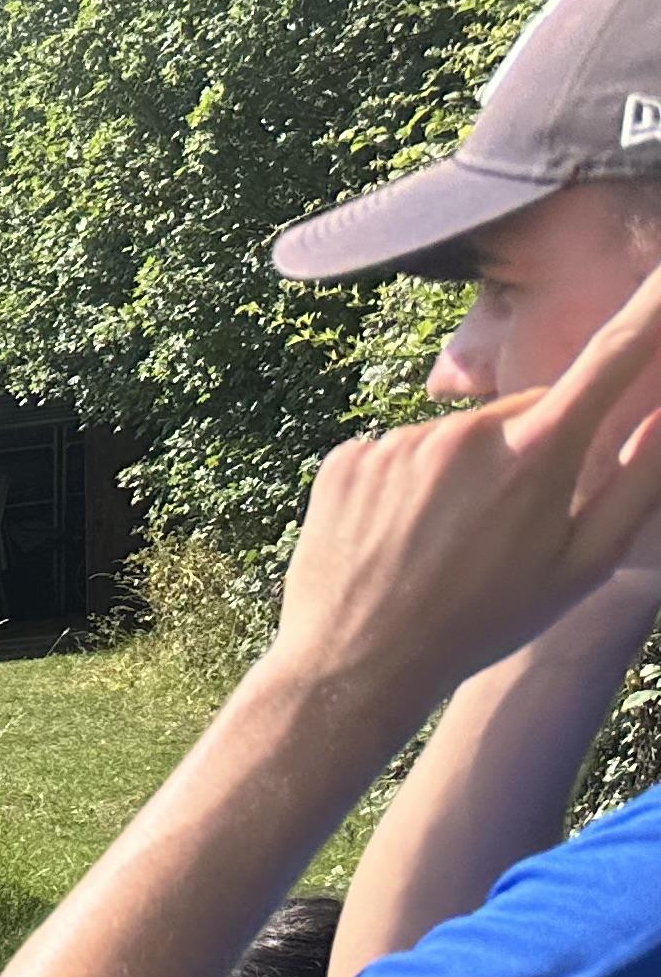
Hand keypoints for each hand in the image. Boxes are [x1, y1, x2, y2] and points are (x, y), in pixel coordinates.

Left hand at [270, 260, 660, 712]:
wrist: (354, 669)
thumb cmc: (482, 624)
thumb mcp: (579, 565)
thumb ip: (639, 479)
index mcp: (537, 455)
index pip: (613, 357)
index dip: (654, 308)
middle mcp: (467, 433)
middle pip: (525, 414)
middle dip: (529, 453)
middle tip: (505, 532)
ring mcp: (398, 442)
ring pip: (456, 440)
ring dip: (461, 476)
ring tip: (442, 547)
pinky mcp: (346, 458)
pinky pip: (396, 455)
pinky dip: (403, 487)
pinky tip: (395, 541)